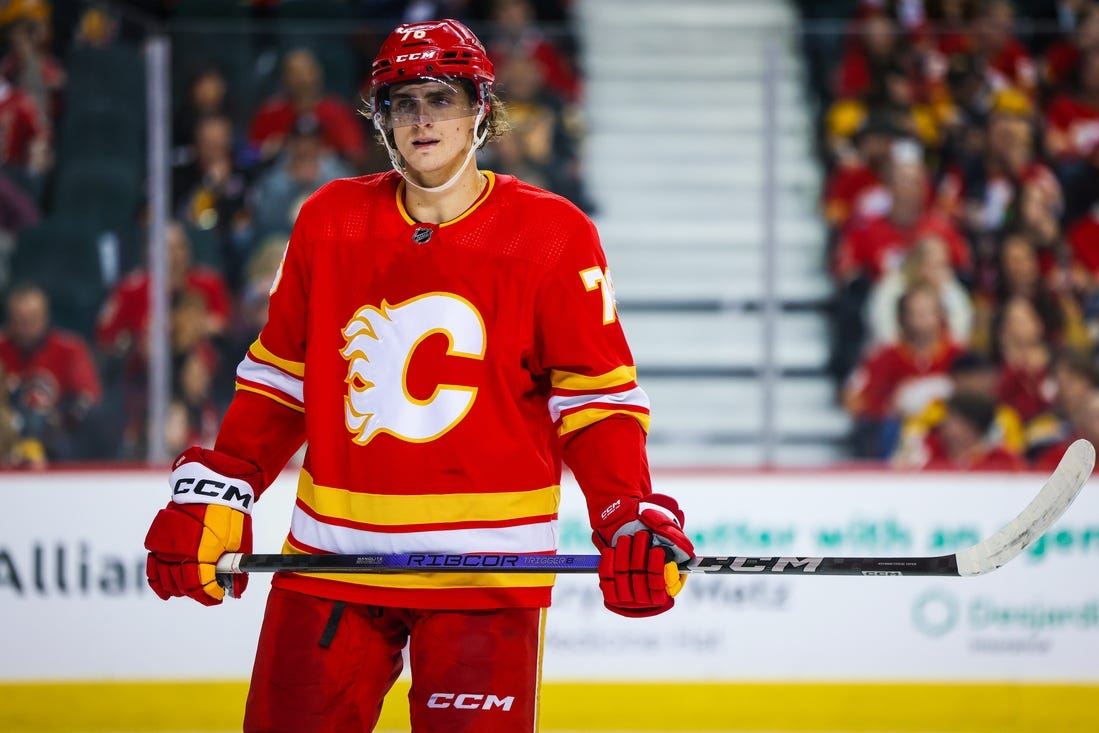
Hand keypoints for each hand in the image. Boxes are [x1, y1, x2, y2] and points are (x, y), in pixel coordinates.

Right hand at [144, 447, 260, 604]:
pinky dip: (156, 580)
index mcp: (203, 552)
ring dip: (176, 589)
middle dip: (195, 593)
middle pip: (182, 584)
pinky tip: (164, 591)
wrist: (213, 487)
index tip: (217, 598)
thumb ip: (236, 569)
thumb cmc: (230, 514)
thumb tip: (236, 592)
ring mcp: (166, 544)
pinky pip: (152, 565)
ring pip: (165, 578)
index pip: (200, 586)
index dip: (209, 596)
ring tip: (186, 592)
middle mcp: (181, 550)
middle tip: (206, 592)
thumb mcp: (240, 542)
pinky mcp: (158, 538)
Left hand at [592, 494, 693, 616]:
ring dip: (624, 556)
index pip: (662, 588)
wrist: (630, 530)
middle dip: (640, 557)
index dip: (659, 570)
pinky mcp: (612, 589)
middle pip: (641, 581)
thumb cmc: (654, 532)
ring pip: (624, 579)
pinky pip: (607, 580)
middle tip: (642, 535)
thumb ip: (677, 540)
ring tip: (626, 538)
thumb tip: (684, 549)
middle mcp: (648, 595)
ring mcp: (629, 595)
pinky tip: (610, 550)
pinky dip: (608, 563)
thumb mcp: (669, 532)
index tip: (657, 551)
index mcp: (667, 586)